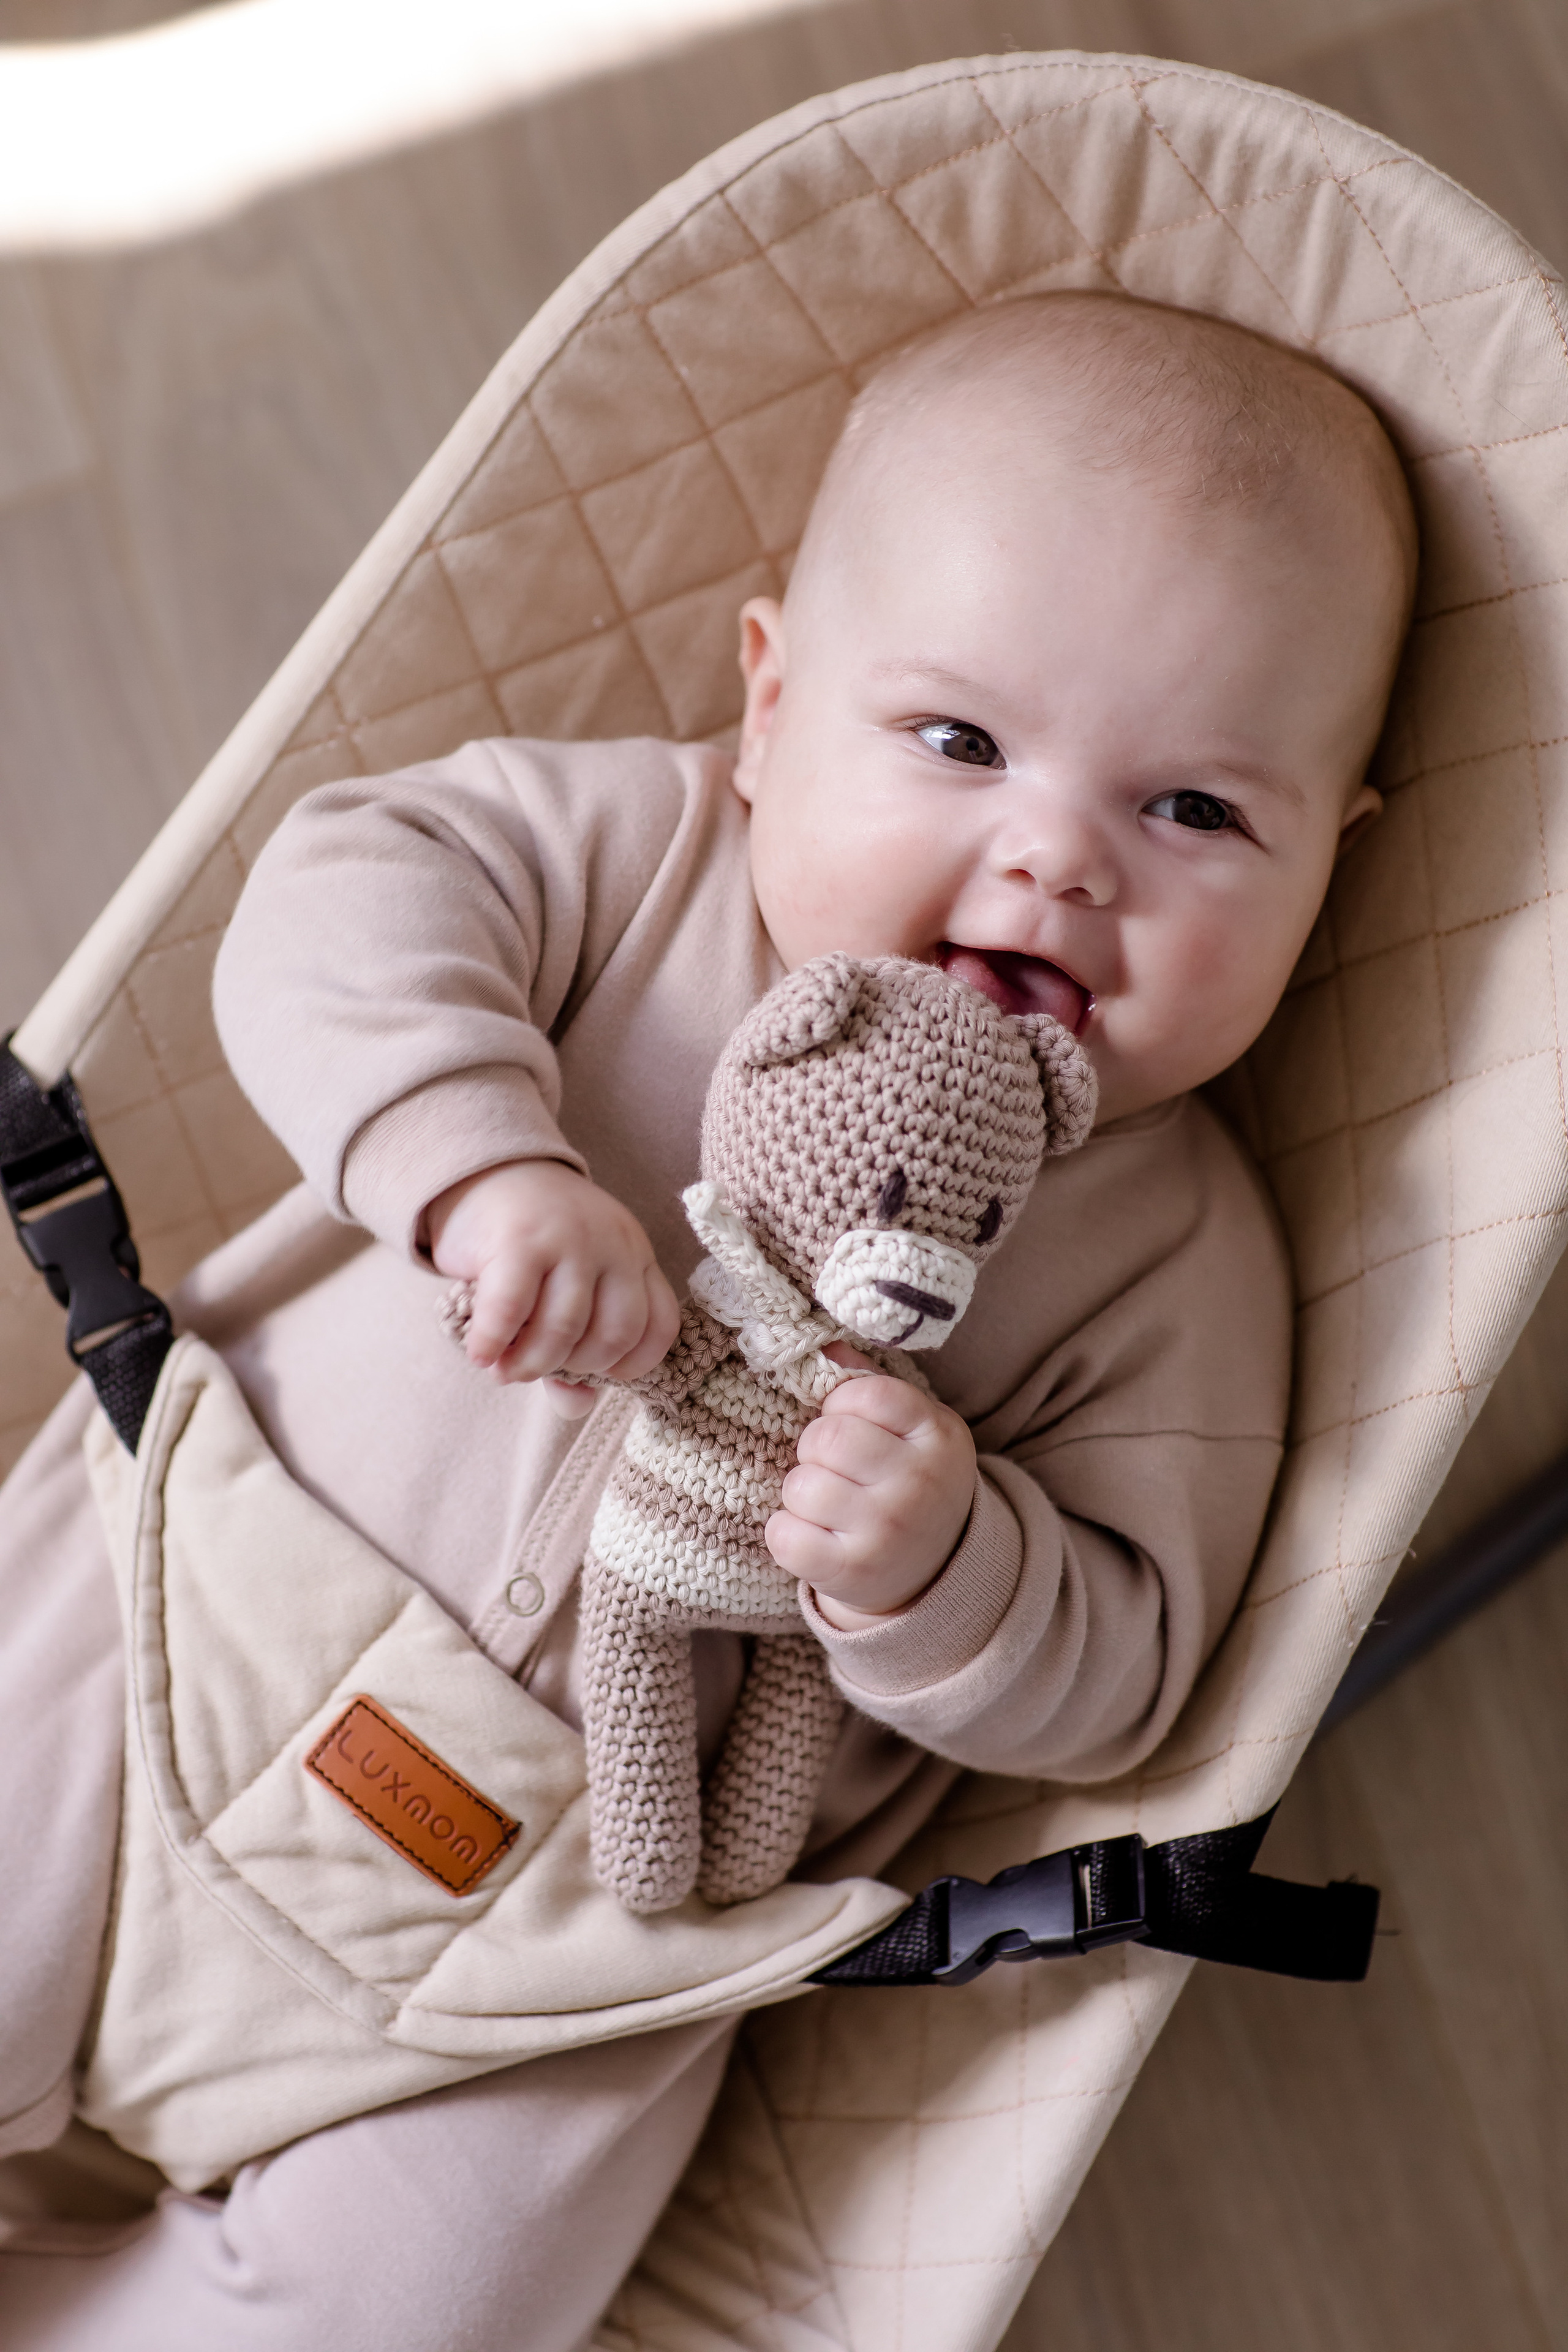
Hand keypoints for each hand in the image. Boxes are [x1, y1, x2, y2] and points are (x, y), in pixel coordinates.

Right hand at [424, 1160, 679, 1414]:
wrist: (489, 1171)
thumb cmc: (534, 1243)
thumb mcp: (567, 1289)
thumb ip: (576, 1349)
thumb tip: (576, 1407)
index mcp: (637, 1256)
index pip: (659, 1326)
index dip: (630, 1366)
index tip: (592, 1375)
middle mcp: (615, 1244)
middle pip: (613, 1335)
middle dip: (573, 1368)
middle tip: (537, 1368)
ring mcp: (570, 1238)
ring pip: (564, 1328)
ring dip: (530, 1363)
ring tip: (506, 1369)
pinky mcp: (519, 1238)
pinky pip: (512, 1310)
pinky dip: (493, 1343)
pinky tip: (480, 1355)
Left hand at [767, 1345, 976, 1624]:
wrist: (935, 1570)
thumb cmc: (910, 1481)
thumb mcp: (913, 1426)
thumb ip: (870, 1383)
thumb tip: (821, 1347)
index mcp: (938, 1434)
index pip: (862, 1394)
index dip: (841, 1406)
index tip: (852, 1425)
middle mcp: (920, 1483)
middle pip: (826, 1438)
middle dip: (815, 1448)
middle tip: (833, 1467)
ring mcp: (888, 1532)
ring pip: (801, 1486)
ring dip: (801, 1492)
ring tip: (827, 1503)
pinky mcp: (854, 1572)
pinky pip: (785, 1536)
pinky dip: (786, 1533)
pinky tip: (812, 1533)